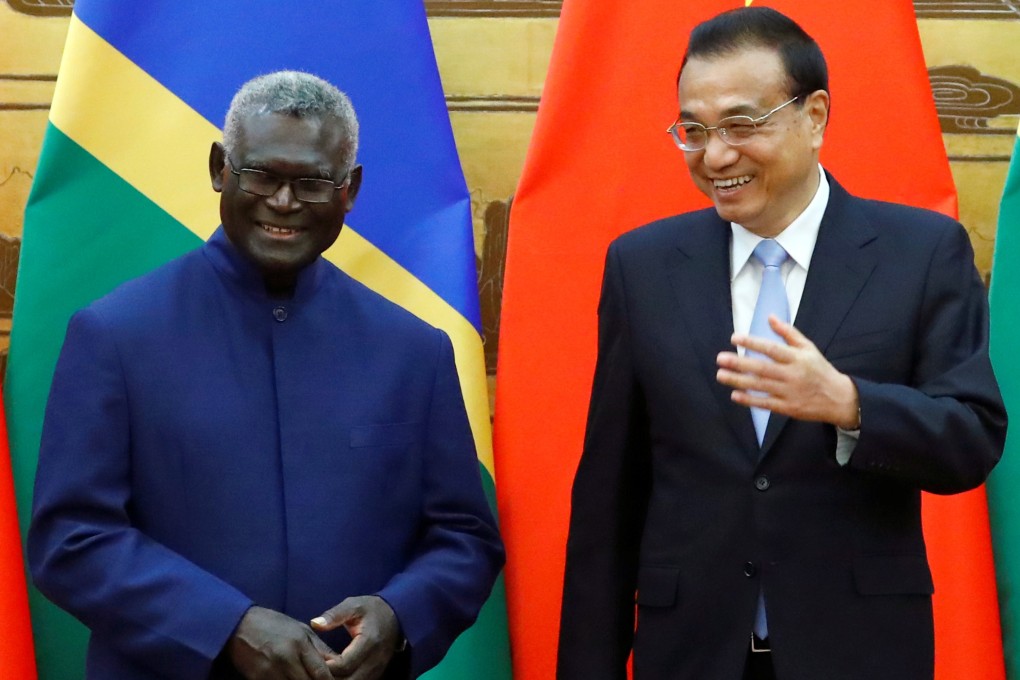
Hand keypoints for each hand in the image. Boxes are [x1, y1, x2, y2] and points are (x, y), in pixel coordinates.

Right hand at [227, 606, 335, 679]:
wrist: (238, 625)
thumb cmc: (273, 625)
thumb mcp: (301, 630)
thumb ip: (320, 649)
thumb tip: (338, 664)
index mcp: (299, 644)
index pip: (321, 673)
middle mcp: (285, 659)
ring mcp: (270, 672)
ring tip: (304, 678)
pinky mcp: (257, 679)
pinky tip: (291, 679)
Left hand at [311, 595, 401, 679]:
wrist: (396, 615)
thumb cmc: (371, 609)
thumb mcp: (353, 605)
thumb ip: (334, 615)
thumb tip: (314, 623)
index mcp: (369, 641)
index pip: (345, 664)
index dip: (327, 666)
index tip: (315, 659)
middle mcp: (376, 659)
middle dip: (330, 677)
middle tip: (316, 669)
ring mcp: (378, 668)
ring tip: (324, 671)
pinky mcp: (378, 673)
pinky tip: (336, 674)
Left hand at [716, 316, 859, 428]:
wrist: (838, 398)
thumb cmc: (820, 370)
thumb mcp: (808, 348)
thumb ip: (788, 333)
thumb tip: (770, 317)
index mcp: (797, 358)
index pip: (771, 348)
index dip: (752, 343)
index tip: (734, 338)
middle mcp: (792, 375)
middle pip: (762, 368)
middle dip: (739, 363)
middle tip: (720, 358)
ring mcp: (789, 392)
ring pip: (760, 386)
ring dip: (738, 381)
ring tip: (720, 375)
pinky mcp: (787, 408)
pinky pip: (765, 403)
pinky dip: (750, 400)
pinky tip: (735, 395)